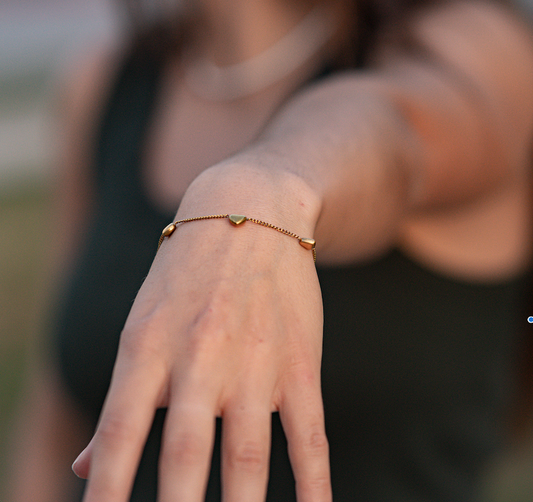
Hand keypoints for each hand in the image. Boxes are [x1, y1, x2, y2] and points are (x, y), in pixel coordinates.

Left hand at [72, 198, 330, 501]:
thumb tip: (86, 466)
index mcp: (149, 345)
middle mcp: (201, 355)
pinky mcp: (300, 363)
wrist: (249, 215)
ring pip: (249, 454)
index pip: (119, 433)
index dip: (105, 489)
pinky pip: (309, 434)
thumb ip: (120, 399)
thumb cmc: (186, 277)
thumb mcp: (141, 324)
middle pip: (186, 452)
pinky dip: (313, 484)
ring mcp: (255, 360)